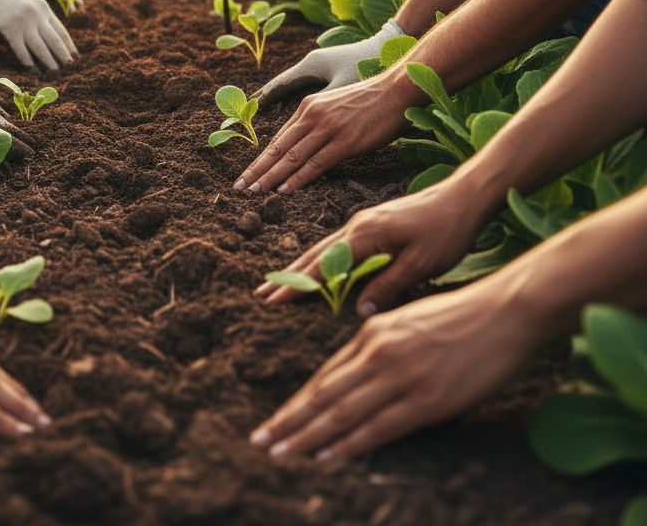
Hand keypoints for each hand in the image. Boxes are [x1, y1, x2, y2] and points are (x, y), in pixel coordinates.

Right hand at [0, 0, 77, 70]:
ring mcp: (23, 22)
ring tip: (54, 71)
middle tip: (69, 67)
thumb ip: (36, 17)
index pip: (61, 30)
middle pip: (54, 41)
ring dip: (49, 62)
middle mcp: (36, 15)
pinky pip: (21, 51)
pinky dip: (28, 62)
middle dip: (62, 56)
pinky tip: (32, 69)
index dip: (68, 45)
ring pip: (40, 48)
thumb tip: (44, 39)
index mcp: (43, 7)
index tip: (74, 55)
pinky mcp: (9, 29)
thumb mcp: (25, 1)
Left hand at [234, 74, 410, 193]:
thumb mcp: (335, 107)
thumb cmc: (370, 101)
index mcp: (308, 107)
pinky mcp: (345, 141)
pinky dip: (298, 178)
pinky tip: (285, 189)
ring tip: (255, 192)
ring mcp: (328, 128)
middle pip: (279, 148)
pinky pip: (316, 163)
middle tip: (239, 187)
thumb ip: (317, 124)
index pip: (279, 138)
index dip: (261, 158)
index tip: (246, 174)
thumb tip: (303, 149)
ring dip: (271, 177)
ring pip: (292, 157)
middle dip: (257, 169)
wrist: (397, 89)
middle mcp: (312, 116)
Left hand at [249, 281, 539, 462]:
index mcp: (373, 332)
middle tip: (261, 440)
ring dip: (307, 435)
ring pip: (342, 411)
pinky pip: (378, 427)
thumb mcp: (409, 321)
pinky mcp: (426, 400)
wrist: (504, 312)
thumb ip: (381, 344)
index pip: (327, 374)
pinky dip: (348, 443)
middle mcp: (379, 353)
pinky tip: (325, 455)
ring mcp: (401, 377)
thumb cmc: (463, 316)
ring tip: (280, 452)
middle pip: (324, 392)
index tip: (277, 418)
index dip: (300, 400)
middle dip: (290, 420)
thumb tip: (357, 369)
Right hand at [254, 19, 404, 109]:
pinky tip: (293, 110)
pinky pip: (303, 87)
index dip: (265, 100)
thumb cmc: (370, 67)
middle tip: (251, 110)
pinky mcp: (330, 70)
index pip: (280, 86)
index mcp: (311, 66)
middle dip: (268, 98)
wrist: (391, 47)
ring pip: (292, 87)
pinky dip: (294, 98)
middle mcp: (311, 64)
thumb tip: (301, 125)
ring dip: (279, 100)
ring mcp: (320, 66)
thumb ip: (321, 106)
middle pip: (282, 86)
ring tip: (266, 112)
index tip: (250, 111)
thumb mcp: (345, 88)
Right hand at [256, 182, 487, 313]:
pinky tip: (315, 265)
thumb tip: (357, 309)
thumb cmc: (447, 232)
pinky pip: (337, 243)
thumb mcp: (422, 264)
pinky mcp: (372, 223)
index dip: (298, 284)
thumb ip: (388, 285)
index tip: (273, 299)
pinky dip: (319, 256)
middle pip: (315, 254)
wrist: (463, 198)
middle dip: (288, 274)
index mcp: (365, 235)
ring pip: (323, 247)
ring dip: (299, 265)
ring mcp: (363, 222)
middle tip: (263, 293)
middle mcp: (357, 225)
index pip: (324, 265)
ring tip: (279, 280)